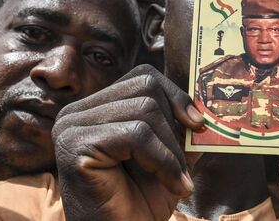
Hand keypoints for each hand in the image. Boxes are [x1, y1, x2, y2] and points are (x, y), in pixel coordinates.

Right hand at [52, 65, 204, 220]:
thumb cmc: (142, 200)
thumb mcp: (169, 153)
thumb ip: (181, 124)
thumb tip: (207, 100)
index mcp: (97, 107)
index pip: (143, 77)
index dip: (175, 95)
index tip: (198, 123)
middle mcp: (78, 111)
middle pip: (144, 87)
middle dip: (174, 125)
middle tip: (185, 162)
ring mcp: (72, 125)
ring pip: (144, 111)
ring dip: (171, 150)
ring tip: (179, 181)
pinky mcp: (75, 145)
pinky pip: (136, 136)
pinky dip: (164, 161)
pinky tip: (174, 185)